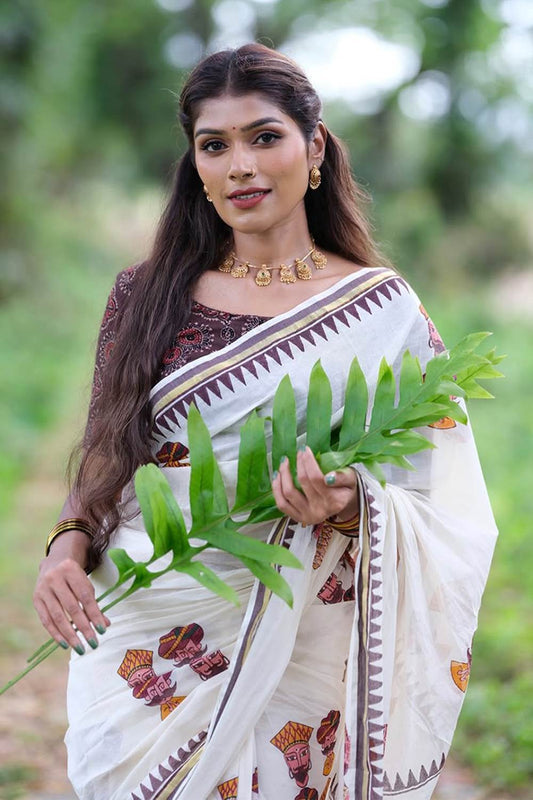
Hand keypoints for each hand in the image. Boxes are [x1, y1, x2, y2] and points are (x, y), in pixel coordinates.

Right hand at [33, 532, 109, 654]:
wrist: (54, 561)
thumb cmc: (75, 576)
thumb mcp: (86, 583)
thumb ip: (94, 603)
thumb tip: (105, 624)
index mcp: (71, 569)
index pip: (85, 596)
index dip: (94, 614)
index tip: (102, 629)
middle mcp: (55, 578)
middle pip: (71, 607)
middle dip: (83, 627)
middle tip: (93, 642)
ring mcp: (43, 589)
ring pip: (57, 616)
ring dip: (70, 634)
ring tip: (80, 647)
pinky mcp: (36, 599)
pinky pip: (46, 620)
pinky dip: (56, 633)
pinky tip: (65, 644)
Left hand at [271, 446, 358, 526]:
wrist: (343, 504)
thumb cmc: (346, 488)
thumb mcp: (351, 479)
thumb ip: (342, 477)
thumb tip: (329, 476)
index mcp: (335, 501)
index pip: (316, 478)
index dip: (308, 461)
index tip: (305, 449)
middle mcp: (320, 511)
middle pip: (302, 482)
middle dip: (298, 463)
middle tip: (298, 452)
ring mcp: (308, 516)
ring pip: (288, 493)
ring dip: (284, 474)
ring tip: (285, 462)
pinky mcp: (298, 518)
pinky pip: (282, 504)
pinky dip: (277, 489)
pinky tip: (278, 476)